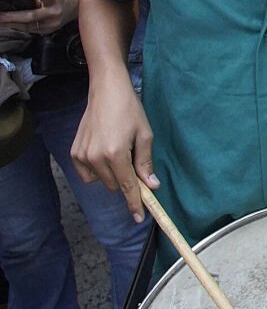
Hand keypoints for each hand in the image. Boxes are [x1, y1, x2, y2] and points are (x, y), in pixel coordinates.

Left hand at [0, 0, 79, 33]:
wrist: (76, 7)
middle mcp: (54, 12)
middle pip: (32, 16)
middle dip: (13, 17)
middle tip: (1, 16)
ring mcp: (52, 24)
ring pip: (29, 26)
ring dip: (13, 24)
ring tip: (2, 21)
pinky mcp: (49, 31)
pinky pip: (31, 30)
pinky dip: (20, 27)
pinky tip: (11, 24)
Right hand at [71, 76, 156, 221]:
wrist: (106, 91)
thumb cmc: (129, 110)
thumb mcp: (145, 134)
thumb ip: (145, 163)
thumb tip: (151, 186)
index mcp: (116, 154)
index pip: (127, 186)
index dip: (134, 203)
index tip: (139, 218)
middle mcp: (96, 158)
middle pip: (115, 186)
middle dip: (126, 180)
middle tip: (132, 160)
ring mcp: (82, 156)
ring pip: (102, 181)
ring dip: (112, 174)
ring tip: (117, 150)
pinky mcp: (74, 152)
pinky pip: (88, 174)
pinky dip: (97, 170)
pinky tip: (103, 153)